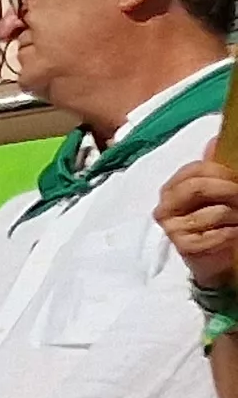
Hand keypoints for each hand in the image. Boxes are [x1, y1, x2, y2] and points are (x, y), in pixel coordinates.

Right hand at [157, 160, 237, 288]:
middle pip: (198, 188)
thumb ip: (213, 168)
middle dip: (230, 190)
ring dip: (237, 214)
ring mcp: (173, 228)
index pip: (195, 170)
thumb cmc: (214, 220)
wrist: (214, 257)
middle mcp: (166, 207)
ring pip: (214, 212)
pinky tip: (235, 233)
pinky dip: (232, 233)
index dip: (223, 172)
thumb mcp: (214, 190)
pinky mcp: (184, 247)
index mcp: (172, 188)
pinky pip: (215, 235)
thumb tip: (215, 140)